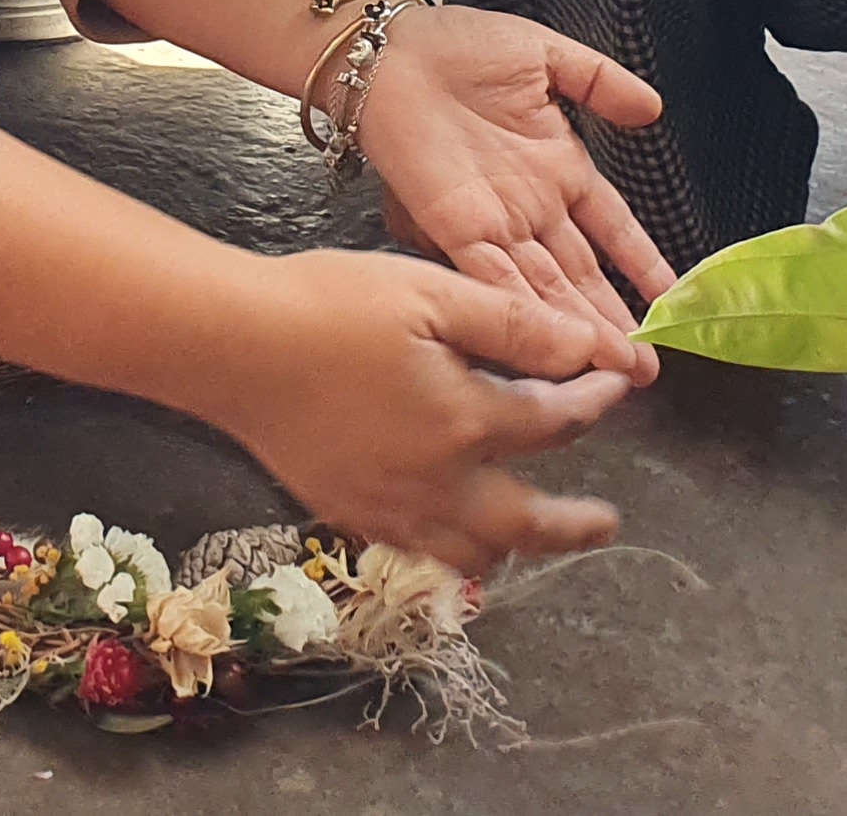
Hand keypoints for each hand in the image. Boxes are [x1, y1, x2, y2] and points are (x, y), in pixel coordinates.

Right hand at [200, 250, 631, 573]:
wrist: (231, 346)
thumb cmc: (328, 306)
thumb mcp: (431, 294)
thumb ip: (515, 326)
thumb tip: (588, 349)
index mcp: (466, 420)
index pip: (556, 424)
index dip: (595, 402)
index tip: (615, 384)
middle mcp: (435, 481)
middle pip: (525, 524)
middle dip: (573, 526)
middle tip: (604, 525)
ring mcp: (387, 506)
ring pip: (468, 552)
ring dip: (510, 545)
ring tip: (526, 531)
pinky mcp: (344, 511)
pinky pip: (413, 549)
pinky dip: (446, 546)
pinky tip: (446, 524)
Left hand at [355, 6, 675, 375]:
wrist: (388, 50)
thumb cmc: (458, 48)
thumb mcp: (545, 57)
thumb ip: (600, 83)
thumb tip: (653, 107)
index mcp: (556, 167)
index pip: (613, 227)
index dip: (642, 263)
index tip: (672, 300)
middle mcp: (531, 205)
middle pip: (583, 274)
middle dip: (615, 321)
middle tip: (647, 368)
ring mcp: (495, 221)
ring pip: (545, 288)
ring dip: (578, 330)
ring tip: (615, 369)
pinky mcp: (454, 227)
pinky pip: (495, 275)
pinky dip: (522, 309)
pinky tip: (550, 340)